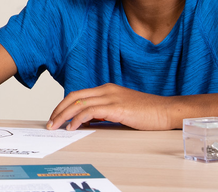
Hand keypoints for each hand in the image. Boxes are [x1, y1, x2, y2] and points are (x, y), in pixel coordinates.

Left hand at [47, 83, 172, 130]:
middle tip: (50, 123)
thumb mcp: (121, 110)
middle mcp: (106, 90)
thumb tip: (87, 121)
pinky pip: (90, 112)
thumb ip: (105, 112)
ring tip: (56, 126)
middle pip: (74, 97)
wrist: (167, 111)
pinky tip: (73, 127)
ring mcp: (111, 97)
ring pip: (79, 103)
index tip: (56, 116)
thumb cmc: (148, 112)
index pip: (78, 95)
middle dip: (58, 110)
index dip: (64, 105)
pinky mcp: (117, 107)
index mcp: (107, 89)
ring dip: (64, 115)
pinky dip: (78, 119)